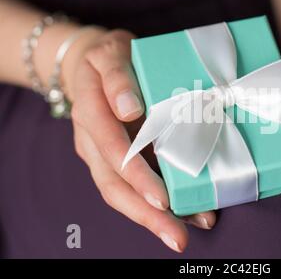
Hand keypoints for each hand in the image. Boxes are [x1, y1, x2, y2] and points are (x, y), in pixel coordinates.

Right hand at [66, 29, 215, 252]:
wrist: (94, 64)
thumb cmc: (110, 58)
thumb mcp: (112, 53)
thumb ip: (118, 78)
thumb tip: (130, 109)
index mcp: (91, 110)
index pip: (111, 146)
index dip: (136, 173)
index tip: (162, 197)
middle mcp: (93, 139)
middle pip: (113, 183)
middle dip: (145, 212)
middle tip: (177, 235)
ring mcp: (100, 153)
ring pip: (119, 192)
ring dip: (150, 217)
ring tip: (180, 234)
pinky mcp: (113, 160)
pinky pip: (130, 186)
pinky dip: (154, 205)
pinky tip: (181, 216)